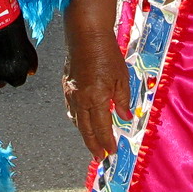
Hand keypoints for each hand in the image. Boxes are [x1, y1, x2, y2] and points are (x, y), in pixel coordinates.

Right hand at [62, 22, 130, 158]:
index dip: (107, 142)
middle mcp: (81, 99)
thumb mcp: (122, 78)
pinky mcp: (66, 85)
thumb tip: (125, 117)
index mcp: (96, 99)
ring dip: (84, 133)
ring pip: (76, 120)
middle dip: (93, 144)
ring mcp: (71, 93)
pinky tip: (80, 120)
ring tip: (91, 142)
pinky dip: (76, 119)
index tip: (111, 152)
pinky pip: (71, 108)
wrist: (86, 34)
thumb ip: (123, 100)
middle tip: (99, 156)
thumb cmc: (107, 54)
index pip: (102, 128)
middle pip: (86, 129)